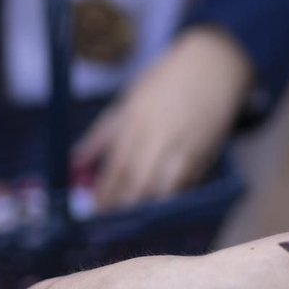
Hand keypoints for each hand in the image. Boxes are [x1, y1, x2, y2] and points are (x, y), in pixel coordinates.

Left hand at [75, 27, 254, 210]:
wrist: (213, 67)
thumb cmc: (164, 82)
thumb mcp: (127, 100)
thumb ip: (102, 134)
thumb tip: (76, 161)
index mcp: (137, 120)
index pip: (117, 166)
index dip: (104, 192)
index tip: (93, 209)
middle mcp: (161, 137)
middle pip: (138, 182)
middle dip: (122, 205)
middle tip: (109, 221)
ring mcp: (186, 149)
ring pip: (163, 190)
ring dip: (146, 207)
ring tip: (131, 218)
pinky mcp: (205, 157)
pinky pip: (184, 186)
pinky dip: (169, 198)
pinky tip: (157, 205)